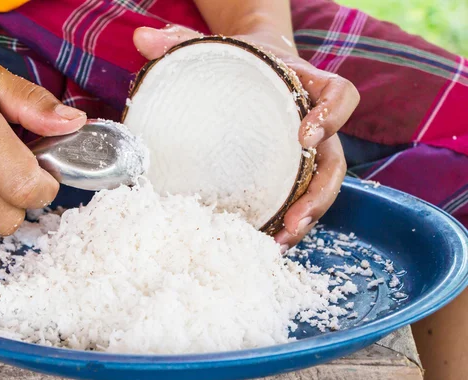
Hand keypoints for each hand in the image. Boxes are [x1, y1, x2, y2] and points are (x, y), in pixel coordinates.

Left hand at [133, 25, 357, 248]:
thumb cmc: (237, 60)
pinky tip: (266, 239)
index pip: (339, 96)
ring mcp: (304, 152)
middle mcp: (313, 122)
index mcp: (305, 85)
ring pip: (320, 186)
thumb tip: (141, 37)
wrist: (250, 68)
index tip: (306, 135)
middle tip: (296, 217)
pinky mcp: (288, 172)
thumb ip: (181, 42)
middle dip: (320, 192)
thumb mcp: (213, 47)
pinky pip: (297, 197)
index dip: (332, 115)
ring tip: (281, 240)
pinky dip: (286, 220)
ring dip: (306, 217)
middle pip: (335, 159)